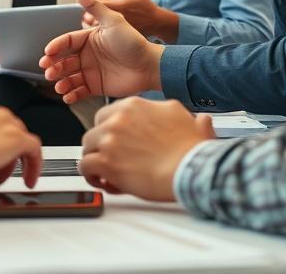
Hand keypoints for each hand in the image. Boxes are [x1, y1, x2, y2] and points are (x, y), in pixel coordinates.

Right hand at [40, 0, 163, 103]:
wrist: (150, 65)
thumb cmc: (133, 41)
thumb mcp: (113, 21)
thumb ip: (95, 7)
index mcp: (89, 39)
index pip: (67, 41)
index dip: (55, 47)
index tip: (47, 52)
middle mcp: (88, 55)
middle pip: (64, 61)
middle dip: (54, 66)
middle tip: (48, 71)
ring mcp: (91, 71)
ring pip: (69, 77)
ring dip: (61, 81)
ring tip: (58, 86)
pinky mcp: (96, 86)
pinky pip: (79, 91)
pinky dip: (71, 94)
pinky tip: (67, 96)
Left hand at [79, 97, 214, 201]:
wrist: (189, 169)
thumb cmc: (190, 150)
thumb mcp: (189, 120)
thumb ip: (182, 116)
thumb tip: (201, 120)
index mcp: (135, 106)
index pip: (110, 113)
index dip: (112, 129)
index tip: (116, 139)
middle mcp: (119, 119)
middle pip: (96, 128)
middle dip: (101, 143)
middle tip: (110, 156)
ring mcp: (110, 139)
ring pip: (87, 146)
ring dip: (94, 158)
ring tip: (104, 171)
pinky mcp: (106, 161)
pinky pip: (84, 165)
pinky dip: (90, 174)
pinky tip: (100, 180)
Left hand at [85, 0, 178, 42]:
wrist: (156, 23)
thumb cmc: (145, 6)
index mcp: (117, 6)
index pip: (94, 4)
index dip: (87, 1)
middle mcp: (114, 19)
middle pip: (90, 18)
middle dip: (86, 13)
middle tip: (86, 9)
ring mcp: (115, 29)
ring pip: (93, 28)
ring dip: (89, 22)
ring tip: (90, 18)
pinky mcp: (116, 36)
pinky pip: (101, 35)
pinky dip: (97, 30)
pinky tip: (98, 26)